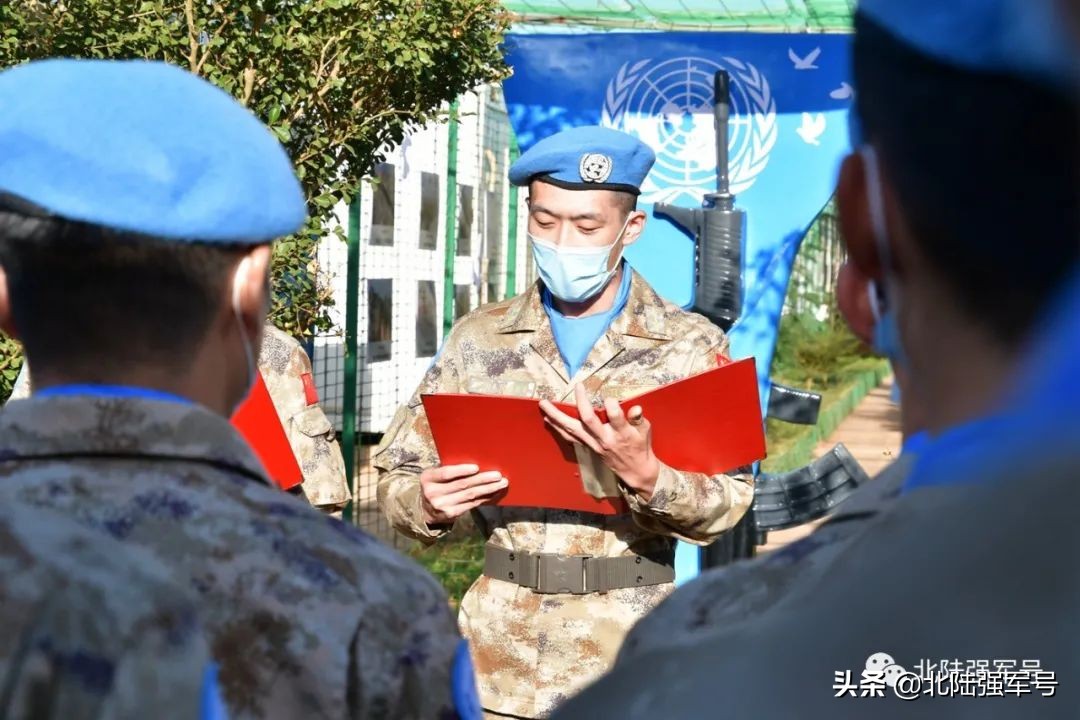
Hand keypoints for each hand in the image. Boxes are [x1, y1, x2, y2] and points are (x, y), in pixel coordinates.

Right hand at [419, 464, 507, 526]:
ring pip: (470, 495)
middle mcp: (433, 493)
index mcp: (428, 478)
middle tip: (497, 475)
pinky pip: (472, 504)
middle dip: (482, 479)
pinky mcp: (451, 514)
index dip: (461, 470)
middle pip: (462, 485)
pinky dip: (484, 498)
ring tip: (501, 483)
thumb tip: (476, 463)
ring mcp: (442, 505)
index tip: (476, 468)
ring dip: (488, 489)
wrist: (425, 509)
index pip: (445, 473)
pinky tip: (494, 493)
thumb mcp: (434, 475)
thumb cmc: (435, 485)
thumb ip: (448, 469)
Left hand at [539, 385, 659, 498]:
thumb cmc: (640, 446)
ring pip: (572, 429)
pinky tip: (548, 419)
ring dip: (557, 417)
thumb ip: (638, 419)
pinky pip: (570, 437)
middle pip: (587, 420)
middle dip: (580, 402)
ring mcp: (594, 444)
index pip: (614, 415)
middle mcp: (605, 438)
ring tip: (544, 405)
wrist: (634, 470)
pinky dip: (558, 428)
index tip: (609, 397)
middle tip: (577, 387)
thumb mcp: (645, 431)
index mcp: (621, 432)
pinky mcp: (588, 447)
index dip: (611, 403)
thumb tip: (636, 408)